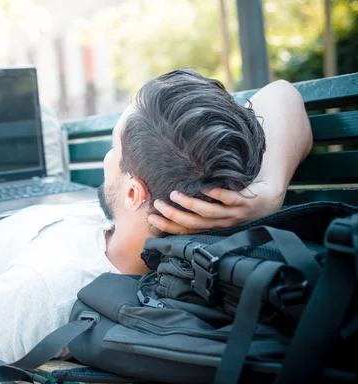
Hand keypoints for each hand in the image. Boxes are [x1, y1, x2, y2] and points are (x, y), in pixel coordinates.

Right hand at [147, 182, 283, 234]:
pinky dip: (217, 194)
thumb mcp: (218, 213)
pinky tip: (205, 188)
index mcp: (212, 228)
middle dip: (174, 215)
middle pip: (194, 223)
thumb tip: (173, 204)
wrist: (268, 199)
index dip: (167, 225)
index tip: (151, 217)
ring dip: (190, 204)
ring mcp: (233, 215)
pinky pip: (230, 199)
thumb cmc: (237, 204)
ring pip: (209, 213)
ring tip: (175, 194)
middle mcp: (221, 224)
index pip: (185, 230)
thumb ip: (199, 212)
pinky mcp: (245, 203)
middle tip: (159, 204)